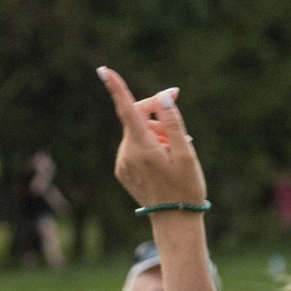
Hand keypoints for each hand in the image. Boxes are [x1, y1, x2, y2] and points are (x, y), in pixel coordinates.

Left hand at [99, 67, 205, 208]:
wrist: (173, 220)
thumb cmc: (186, 186)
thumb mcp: (186, 152)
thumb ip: (173, 122)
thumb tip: (164, 97)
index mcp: (142, 148)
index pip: (127, 110)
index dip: (116, 88)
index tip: (104, 70)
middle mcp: (126, 154)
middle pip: (135, 117)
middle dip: (155, 109)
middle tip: (177, 102)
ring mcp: (122, 164)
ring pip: (137, 132)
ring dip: (156, 130)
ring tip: (177, 145)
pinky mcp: (122, 170)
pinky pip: (135, 146)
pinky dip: (150, 143)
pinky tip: (166, 155)